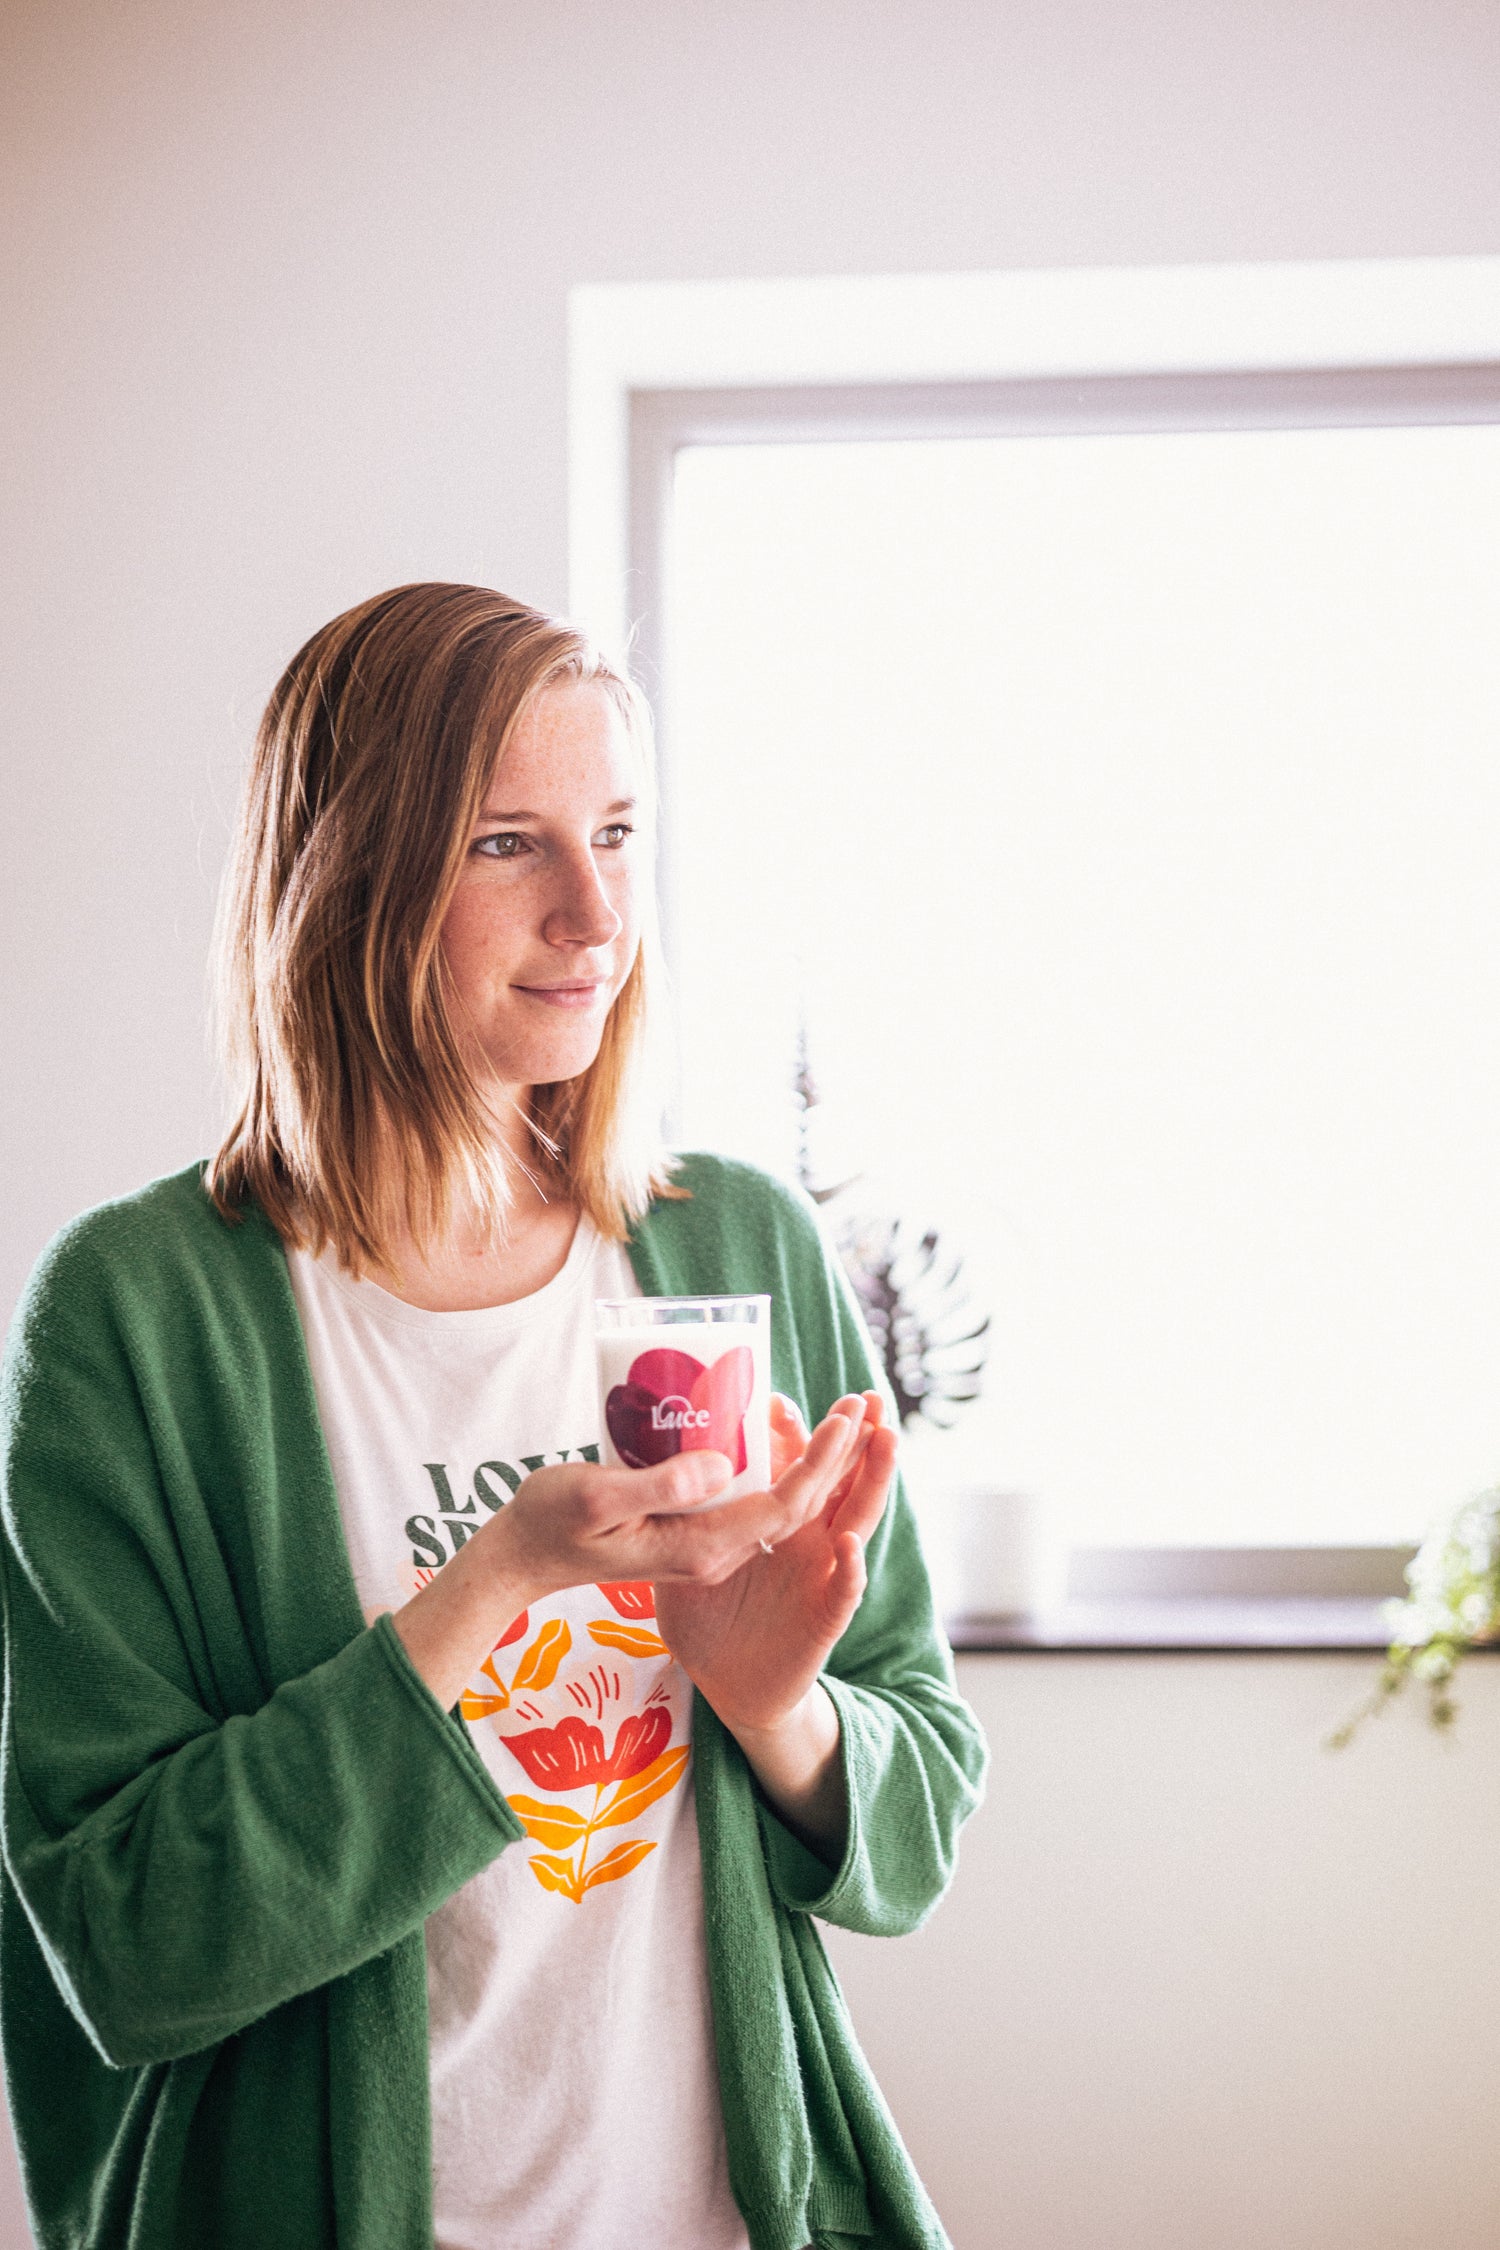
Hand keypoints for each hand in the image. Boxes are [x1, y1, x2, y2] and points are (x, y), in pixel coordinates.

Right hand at [390, 1413, 860, 1712]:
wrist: (520, 1560)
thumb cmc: (551, 1522)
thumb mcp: (597, 1497)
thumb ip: (661, 1485)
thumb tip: (722, 1464)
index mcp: (699, 1548)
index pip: (781, 1507)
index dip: (820, 1465)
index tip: (845, 1420)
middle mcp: (712, 1552)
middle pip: (792, 1508)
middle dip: (834, 1461)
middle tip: (861, 1406)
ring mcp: (703, 1546)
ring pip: (775, 1505)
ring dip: (812, 1465)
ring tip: (841, 1418)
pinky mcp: (690, 1533)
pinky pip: (748, 1501)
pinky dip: (777, 1468)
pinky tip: (783, 1435)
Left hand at [653, 1390, 896, 1738]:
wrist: (727, 1686)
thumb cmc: (703, 1622)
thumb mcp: (679, 1560)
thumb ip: (673, 1520)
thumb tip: (660, 1470)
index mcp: (769, 1523)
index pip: (789, 1469)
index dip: (793, 1435)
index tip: (778, 1401)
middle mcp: (802, 1542)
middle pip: (836, 1482)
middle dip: (856, 1440)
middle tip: (868, 1396)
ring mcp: (818, 1576)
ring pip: (856, 1522)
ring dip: (873, 1482)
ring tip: (886, 1440)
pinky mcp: (823, 1619)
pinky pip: (842, 1592)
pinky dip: (850, 1569)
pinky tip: (848, 1545)